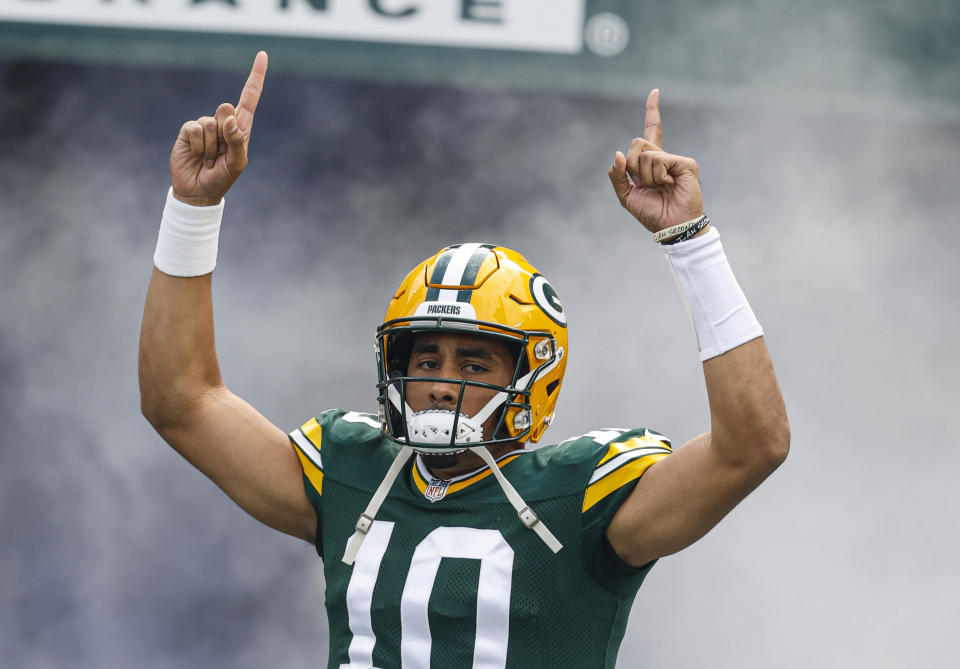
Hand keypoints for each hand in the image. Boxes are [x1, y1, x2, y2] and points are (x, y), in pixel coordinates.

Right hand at [169, 51, 267, 205]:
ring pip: (210, 122)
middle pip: (226, 109)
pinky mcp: (187, 130)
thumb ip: (236, 142)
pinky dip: (197, 145)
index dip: (255, 77)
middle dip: (224, 133)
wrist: (197, 191)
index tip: (262, 55)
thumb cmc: (222, 178)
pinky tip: (196, 155)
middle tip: (220, 153)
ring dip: (210, 146)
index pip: (248, 98)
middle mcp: (222, 123)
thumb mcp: (236, 164)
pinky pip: (194, 128)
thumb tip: (229, 118)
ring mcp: (204, 125)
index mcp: (240, 128)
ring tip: (208, 158)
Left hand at [608, 89, 704, 232]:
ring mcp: (675, 159)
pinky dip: (658, 176)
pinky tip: (669, 185)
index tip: (655, 91)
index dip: (652, 111)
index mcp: (651, 162)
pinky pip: (658, 160)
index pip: (650, 131)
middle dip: (633, 166)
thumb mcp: (626, 195)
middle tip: (647, 184)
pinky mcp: (686, 163)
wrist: (671, 226)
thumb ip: (617, 175)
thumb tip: (617, 154)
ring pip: (645, 153)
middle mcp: (664, 156)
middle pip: (636, 143)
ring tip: (660, 187)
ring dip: (646, 175)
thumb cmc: (651, 213)